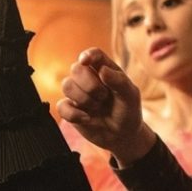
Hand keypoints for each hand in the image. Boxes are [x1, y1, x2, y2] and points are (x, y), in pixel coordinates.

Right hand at [55, 48, 156, 165]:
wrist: (122, 135)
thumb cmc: (128, 111)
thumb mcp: (130, 96)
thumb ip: (119, 81)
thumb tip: (102, 70)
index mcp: (105, 69)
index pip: (94, 55)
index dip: (88, 55)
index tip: (85, 61)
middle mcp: (89, 78)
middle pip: (76, 69)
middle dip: (89, 84)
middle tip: (103, 97)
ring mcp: (78, 93)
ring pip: (67, 85)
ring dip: (83, 98)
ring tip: (97, 107)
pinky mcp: (70, 110)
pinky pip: (61, 106)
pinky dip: (74, 114)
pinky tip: (87, 118)